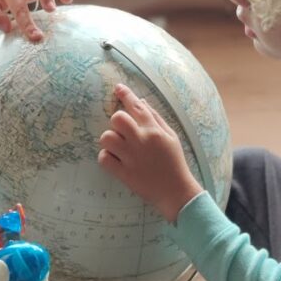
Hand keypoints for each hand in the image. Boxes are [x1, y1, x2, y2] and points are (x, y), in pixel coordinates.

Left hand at [98, 84, 203, 223]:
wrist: (176, 192)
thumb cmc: (174, 163)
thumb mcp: (171, 137)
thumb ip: (155, 118)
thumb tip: (140, 101)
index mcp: (154, 131)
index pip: (136, 106)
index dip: (125, 94)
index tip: (118, 88)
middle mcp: (142, 141)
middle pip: (117, 119)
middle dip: (116, 122)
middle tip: (122, 132)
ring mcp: (131, 158)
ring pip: (106, 138)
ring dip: (110, 141)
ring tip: (119, 148)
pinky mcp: (124, 173)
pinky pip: (104, 158)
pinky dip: (106, 158)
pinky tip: (115, 161)